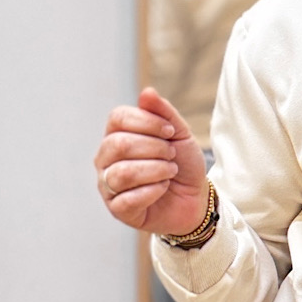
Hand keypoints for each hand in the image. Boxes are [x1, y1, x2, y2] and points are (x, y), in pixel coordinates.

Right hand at [95, 88, 208, 234]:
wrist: (195, 198)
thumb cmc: (182, 164)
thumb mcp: (180, 134)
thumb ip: (163, 113)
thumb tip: (146, 92)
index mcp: (116, 135)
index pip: (117, 118)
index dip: (147, 122)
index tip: (170, 132)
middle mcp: (106, 158)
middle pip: (119, 144)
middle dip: (154, 148)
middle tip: (171, 155)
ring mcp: (108, 184)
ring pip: (122, 173)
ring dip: (156, 170)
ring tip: (170, 172)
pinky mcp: (117, 209)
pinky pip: (128, 198)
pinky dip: (153, 191)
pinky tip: (163, 188)